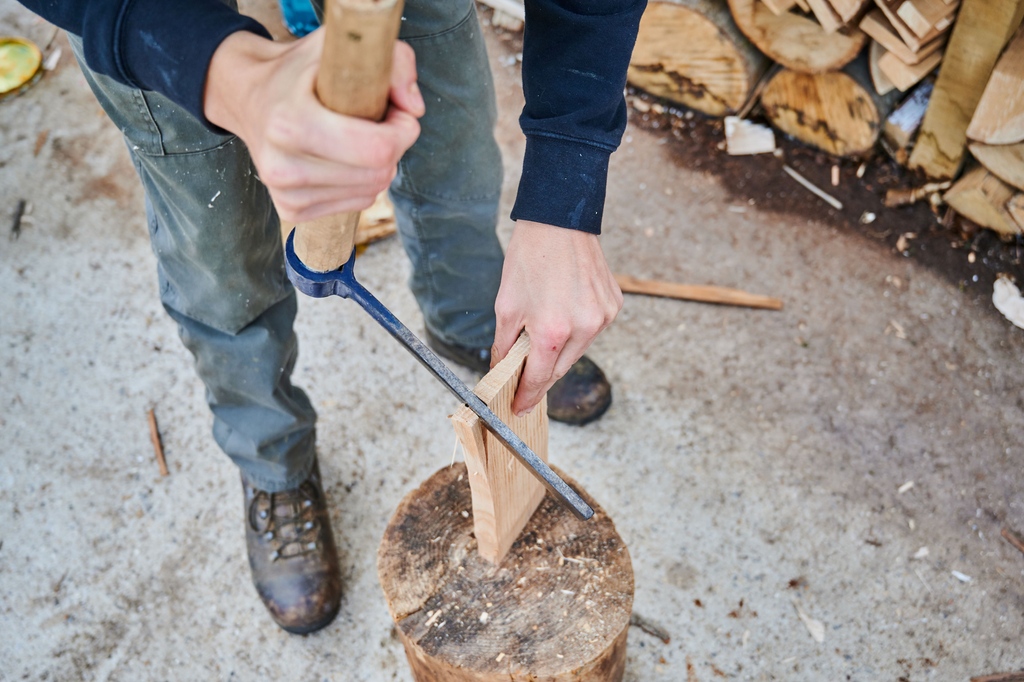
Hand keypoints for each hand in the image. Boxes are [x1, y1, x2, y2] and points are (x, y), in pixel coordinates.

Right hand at [203, 29, 423, 222]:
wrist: (248, 97)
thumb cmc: (299, 70)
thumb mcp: (339, 46)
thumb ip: (392, 62)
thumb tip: (414, 110)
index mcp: (290, 123)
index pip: (378, 149)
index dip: (403, 131)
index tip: (398, 111)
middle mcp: (283, 166)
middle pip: (379, 173)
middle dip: (393, 146)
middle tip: (378, 121)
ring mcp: (285, 194)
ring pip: (372, 191)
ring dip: (378, 165)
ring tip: (355, 137)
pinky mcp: (290, 210)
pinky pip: (356, 203)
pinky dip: (361, 181)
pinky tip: (341, 158)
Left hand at [491, 221, 622, 416]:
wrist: (560, 221)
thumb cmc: (529, 259)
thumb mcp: (506, 305)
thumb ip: (505, 345)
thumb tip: (502, 370)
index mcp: (552, 331)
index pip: (540, 379)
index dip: (527, 396)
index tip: (519, 408)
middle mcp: (583, 328)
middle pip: (560, 368)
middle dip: (541, 372)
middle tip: (524, 373)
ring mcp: (602, 318)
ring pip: (577, 350)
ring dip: (559, 348)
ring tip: (545, 326)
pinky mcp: (613, 306)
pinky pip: (592, 330)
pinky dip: (576, 329)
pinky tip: (565, 309)